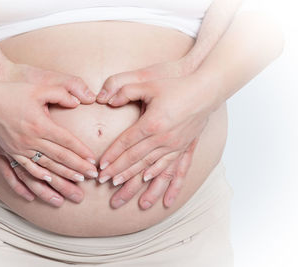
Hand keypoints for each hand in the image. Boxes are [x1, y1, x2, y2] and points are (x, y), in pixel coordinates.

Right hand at [0, 62, 98, 202]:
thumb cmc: (13, 92)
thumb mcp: (39, 88)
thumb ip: (61, 93)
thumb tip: (78, 102)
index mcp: (40, 125)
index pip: (66, 142)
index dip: (81, 152)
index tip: (92, 160)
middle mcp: (30, 140)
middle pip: (59, 157)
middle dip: (78, 168)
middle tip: (92, 176)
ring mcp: (19, 148)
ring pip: (45, 167)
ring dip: (62, 176)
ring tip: (77, 183)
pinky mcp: (10, 151)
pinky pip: (25, 169)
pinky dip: (38, 177)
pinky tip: (48, 182)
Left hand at [96, 63, 212, 206]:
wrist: (206, 91)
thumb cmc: (177, 86)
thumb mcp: (148, 84)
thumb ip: (125, 90)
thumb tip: (107, 100)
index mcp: (152, 123)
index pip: (126, 143)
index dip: (112, 155)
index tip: (101, 166)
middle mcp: (163, 138)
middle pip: (134, 158)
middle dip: (117, 171)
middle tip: (103, 180)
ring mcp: (174, 145)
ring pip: (149, 166)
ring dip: (133, 178)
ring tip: (119, 187)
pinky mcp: (184, 147)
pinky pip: (169, 166)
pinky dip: (157, 175)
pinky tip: (147, 181)